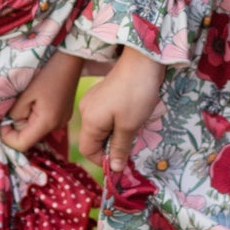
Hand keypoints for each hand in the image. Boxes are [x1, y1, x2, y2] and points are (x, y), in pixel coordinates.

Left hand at [1, 50, 82, 151]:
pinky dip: (34, 115)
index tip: (0, 122)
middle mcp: (57, 126)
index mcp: (47, 122)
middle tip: (13, 104)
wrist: (69, 58)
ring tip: (27, 98)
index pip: (21, 144)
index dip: (7, 137)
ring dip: (25, 119)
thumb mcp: (24, 93)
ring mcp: (62, 121)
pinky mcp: (63, 115)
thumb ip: (14, 113)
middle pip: (28, 137)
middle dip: (16, 125)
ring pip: (35, 129)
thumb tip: (8, 125)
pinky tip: (36, 98)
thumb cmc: (46, 72)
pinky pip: (42, 122)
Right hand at [77, 47, 166, 172]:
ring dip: (116, 133)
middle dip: (112, 146)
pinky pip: (105, 116)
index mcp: (89, 120)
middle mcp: (86, 110)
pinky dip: (117, 122)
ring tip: (133, 127)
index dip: (104, 160)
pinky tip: (131, 115)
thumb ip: (120, 148)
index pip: (88, 150)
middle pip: (94, 139)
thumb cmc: (136, 94)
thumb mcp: (130, 126)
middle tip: (132, 143)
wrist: (142, 60)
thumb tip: (114, 169)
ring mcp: (93, 100)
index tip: (122, 161)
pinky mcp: (102, 94)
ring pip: (101, 128)